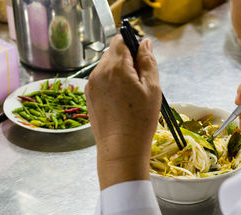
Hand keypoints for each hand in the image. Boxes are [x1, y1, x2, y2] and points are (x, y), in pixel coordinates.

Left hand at [85, 35, 160, 189]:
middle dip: (127, 60)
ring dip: (119, 72)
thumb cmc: (140, 120)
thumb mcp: (152, 88)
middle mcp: (98, 72)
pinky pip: (100, 80)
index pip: (121, 40)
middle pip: (113, 53)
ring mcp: (91, 84)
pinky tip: (121, 102)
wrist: (121, 148)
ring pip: (106, 67)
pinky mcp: (88, 96)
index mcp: (115, 67)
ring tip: (131, 95)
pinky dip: (111, 84)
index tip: (143, 61)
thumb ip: (148, 61)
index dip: (134, 46)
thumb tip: (145, 43)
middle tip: (140, 82)